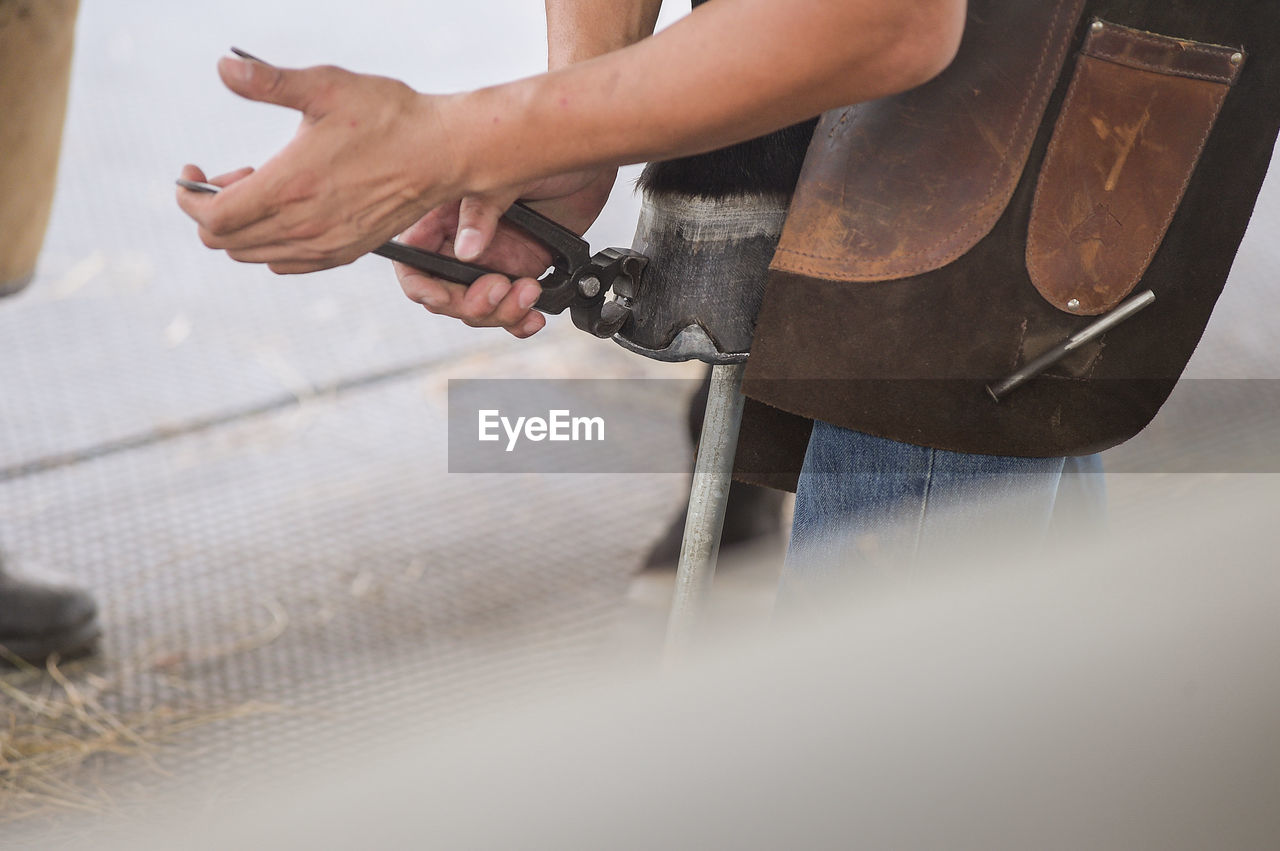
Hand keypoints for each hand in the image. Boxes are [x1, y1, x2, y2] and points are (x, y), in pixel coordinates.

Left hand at [176, 55, 455, 273]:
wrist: (443, 152)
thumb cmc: (390, 116)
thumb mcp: (326, 86)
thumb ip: (269, 82)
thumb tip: (224, 68)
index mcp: (289, 187)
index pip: (211, 217)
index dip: (188, 198)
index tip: (191, 173)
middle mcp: (304, 226)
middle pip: (225, 241)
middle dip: (212, 209)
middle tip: (232, 174)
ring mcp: (325, 245)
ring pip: (253, 255)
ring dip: (243, 226)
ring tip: (262, 188)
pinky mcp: (345, 253)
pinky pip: (287, 264)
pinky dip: (270, 245)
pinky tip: (287, 211)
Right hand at [395, 167, 616, 337]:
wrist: (587, 155)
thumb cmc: (543, 144)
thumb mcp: (505, 170)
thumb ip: (481, 209)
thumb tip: (466, 248)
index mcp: (441, 213)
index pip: (412, 260)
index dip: (421, 286)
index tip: (444, 296)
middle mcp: (462, 239)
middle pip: (447, 294)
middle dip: (473, 303)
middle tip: (502, 287)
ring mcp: (492, 258)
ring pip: (480, 307)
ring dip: (503, 312)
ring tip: (529, 292)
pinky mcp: (522, 269)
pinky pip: (511, 307)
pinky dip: (520, 320)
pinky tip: (534, 316)